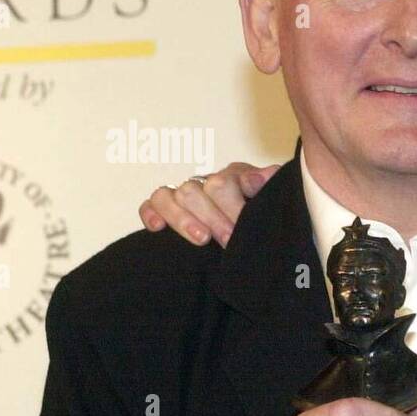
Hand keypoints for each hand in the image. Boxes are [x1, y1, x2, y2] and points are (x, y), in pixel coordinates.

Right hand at [138, 162, 277, 246]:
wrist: (248, 233)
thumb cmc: (258, 215)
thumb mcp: (267, 203)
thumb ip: (266, 188)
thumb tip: (267, 176)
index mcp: (234, 178)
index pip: (226, 180)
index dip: (233, 203)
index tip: (242, 222)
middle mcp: (205, 183)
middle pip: (195, 190)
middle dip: (212, 217)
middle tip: (228, 239)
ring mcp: (183, 195)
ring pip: (168, 195)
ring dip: (184, 219)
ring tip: (202, 239)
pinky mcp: (163, 209)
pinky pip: (149, 205)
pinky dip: (151, 214)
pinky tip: (158, 228)